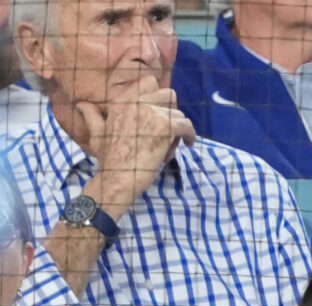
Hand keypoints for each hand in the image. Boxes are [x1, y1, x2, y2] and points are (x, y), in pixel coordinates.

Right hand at [77, 75, 196, 217]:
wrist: (117, 178)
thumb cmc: (108, 159)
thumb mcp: (96, 132)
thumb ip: (92, 115)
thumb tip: (81, 105)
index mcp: (121, 100)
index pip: (149, 82)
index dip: (158, 98)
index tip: (160, 111)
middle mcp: (136, 101)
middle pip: (169, 94)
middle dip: (171, 110)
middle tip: (169, 128)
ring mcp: (152, 113)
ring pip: (179, 114)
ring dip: (178, 128)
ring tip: (170, 144)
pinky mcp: (166, 127)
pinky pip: (187, 125)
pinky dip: (190, 135)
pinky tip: (188, 143)